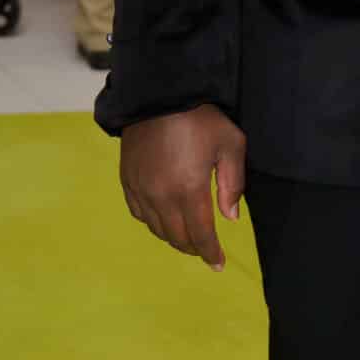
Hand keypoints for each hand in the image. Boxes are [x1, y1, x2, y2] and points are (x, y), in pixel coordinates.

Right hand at [119, 104, 247, 271]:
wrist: (159, 95)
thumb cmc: (202, 118)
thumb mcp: (231, 144)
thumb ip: (232, 184)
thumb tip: (230, 217)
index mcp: (189, 189)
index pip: (200, 234)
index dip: (210, 253)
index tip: (218, 264)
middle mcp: (161, 196)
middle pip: (177, 237)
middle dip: (194, 248)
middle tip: (206, 250)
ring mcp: (141, 190)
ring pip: (157, 229)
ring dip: (174, 238)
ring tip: (188, 239)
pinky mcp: (127, 181)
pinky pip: (140, 214)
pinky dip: (154, 223)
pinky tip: (165, 220)